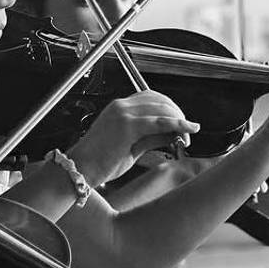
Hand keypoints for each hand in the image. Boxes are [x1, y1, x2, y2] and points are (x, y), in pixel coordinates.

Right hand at [69, 90, 200, 185]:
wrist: (80, 169)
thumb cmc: (100, 161)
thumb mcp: (131, 147)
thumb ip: (152, 138)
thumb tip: (174, 134)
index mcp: (118, 108)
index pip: (152, 98)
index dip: (170, 108)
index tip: (180, 121)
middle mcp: (121, 107)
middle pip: (160, 100)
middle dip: (178, 114)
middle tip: (188, 131)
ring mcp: (123, 114)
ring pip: (163, 109)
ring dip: (180, 121)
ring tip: (187, 137)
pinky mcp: (127, 126)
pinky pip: (160, 122)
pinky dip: (178, 124)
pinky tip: (188, 129)